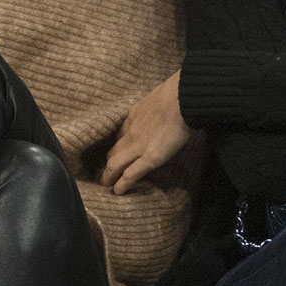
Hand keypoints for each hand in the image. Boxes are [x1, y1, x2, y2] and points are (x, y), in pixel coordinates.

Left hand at [100, 70, 191, 194]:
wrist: (181, 98)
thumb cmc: (176, 94)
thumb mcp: (159, 97)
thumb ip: (155, 106)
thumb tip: (163, 107)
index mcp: (133, 116)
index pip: (120, 135)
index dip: (116, 146)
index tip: (114, 153)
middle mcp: (131, 132)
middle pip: (113, 150)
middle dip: (107, 162)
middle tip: (104, 173)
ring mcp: (138, 146)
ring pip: (115, 164)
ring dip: (108, 175)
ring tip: (105, 185)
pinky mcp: (150, 157)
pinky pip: (131, 174)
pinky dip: (122, 184)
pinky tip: (118, 191)